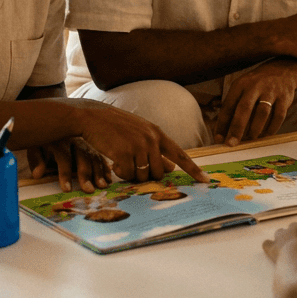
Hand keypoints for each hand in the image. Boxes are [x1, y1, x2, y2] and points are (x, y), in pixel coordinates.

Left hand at [27, 137, 112, 192]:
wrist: (52, 124)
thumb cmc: (44, 142)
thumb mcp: (36, 149)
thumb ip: (37, 161)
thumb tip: (38, 174)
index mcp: (59, 141)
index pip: (63, 157)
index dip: (64, 174)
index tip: (67, 189)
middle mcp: (74, 141)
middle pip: (82, 156)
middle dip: (86, 174)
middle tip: (89, 190)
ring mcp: (85, 143)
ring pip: (94, 156)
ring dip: (99, 172)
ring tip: (102, 185)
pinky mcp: (93, 146)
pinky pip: (101, 156)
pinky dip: (106, 167)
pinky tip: (109, 177)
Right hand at [71, 100, 207, 183]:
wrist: (91, 117)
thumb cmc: (114, 126)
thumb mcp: (138, 133)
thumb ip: (155, 147)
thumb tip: (170, 167)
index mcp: (156, 132)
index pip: (180, 153)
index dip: (193, 169)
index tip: (205, 180)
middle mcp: (150, 139)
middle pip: (159, 173)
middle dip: (147, 175)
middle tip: (132, 166)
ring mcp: (138, 146)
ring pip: (143, 176)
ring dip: (132, 175)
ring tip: (121, 161)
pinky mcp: (124, 154)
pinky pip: (127, 175)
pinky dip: (120, 173)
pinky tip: (113, 161)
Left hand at [215, 60, 296, 146]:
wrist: (282, 71)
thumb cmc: (257, 85)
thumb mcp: (242, 88)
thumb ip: (233, 107)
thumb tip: (223, 132)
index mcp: (240, 84)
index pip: (228, 105)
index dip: (222, 123)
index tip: (219, 139)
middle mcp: (255, 86)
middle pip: (244, 108)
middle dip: (237, 128)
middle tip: (232, 143)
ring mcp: (271, 91)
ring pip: (262, 112)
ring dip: (255, 129)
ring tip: (250, 138)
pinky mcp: (284, 98)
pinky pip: (278, 116)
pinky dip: (272, 128)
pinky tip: (266, 134)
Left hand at [262, 221, 296, 262]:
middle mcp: (294, 228)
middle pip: (294, 227)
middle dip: (296, 234)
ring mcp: (281, 236)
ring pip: (280, 233)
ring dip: (283, 239)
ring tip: (287, 249)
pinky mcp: (272, 246)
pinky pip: (267, 243)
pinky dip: (270, 247)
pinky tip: (272, 252)